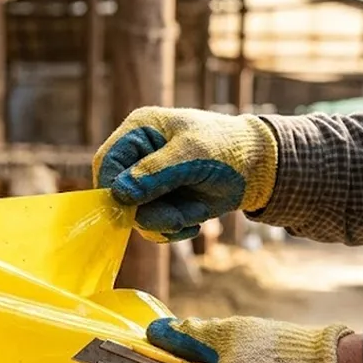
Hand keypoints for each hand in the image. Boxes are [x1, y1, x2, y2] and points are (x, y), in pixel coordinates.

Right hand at [93, 107, 277, 242]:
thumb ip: (156, 173)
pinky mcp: (159, 203)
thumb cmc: (226, 148)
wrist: (256, 169)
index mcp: (138, 131)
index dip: (111, 187)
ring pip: (134, 215)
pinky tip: (193, 223)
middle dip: (145, 212)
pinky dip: (170, 231)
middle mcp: (137, 157)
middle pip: (117, 194)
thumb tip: (120, 194)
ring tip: (189, 218)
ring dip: (161, 223)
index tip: (128, 209)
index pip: (106, 161)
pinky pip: (150, 227)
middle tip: (175, 219)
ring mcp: (147, 183)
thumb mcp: (193, 154)